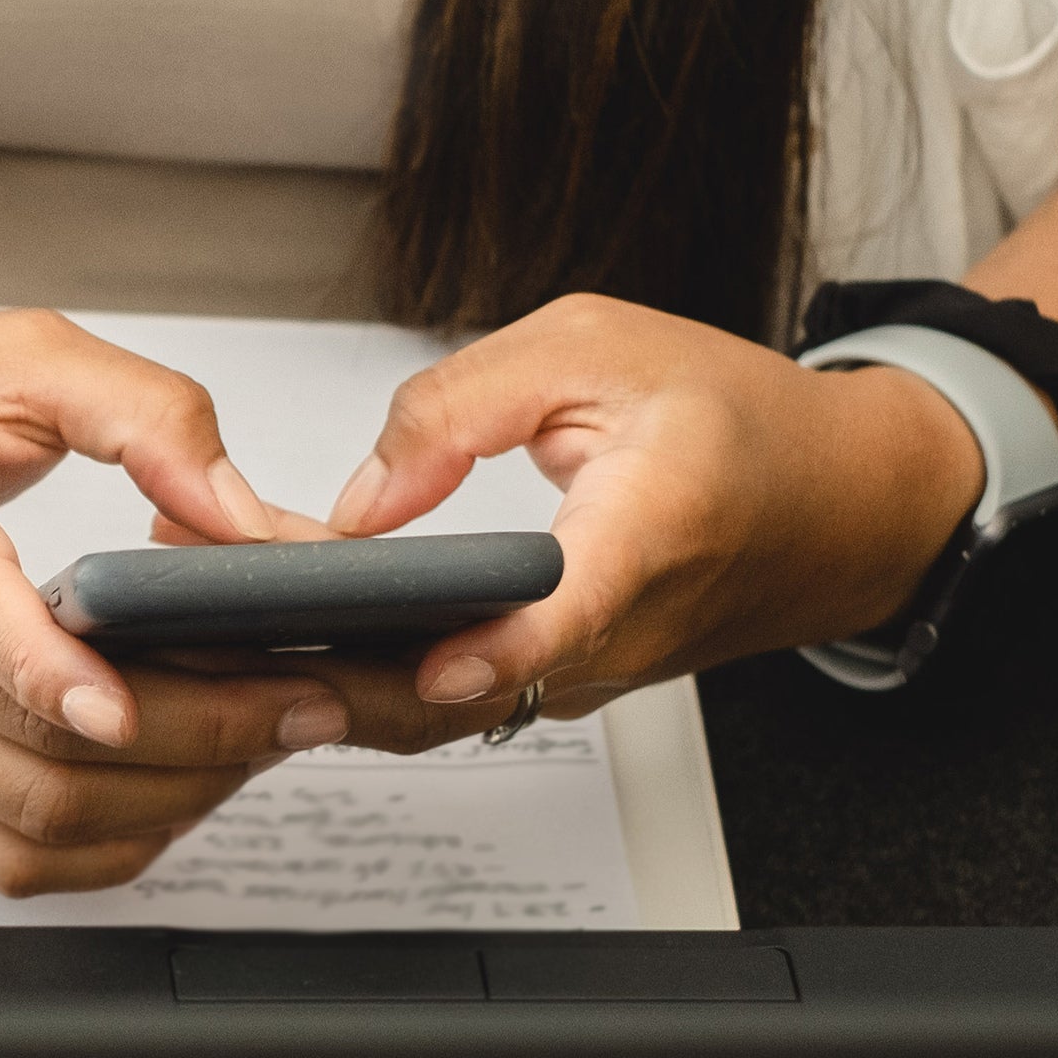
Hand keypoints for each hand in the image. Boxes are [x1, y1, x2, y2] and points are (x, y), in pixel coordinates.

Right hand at [0, 313, 351, 894]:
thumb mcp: (14, 354)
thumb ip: (147, 415)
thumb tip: (246, 519)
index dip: (36, 660)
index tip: (115, 698)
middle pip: (34, 731)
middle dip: (201, 731)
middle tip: (309, 697)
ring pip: (36, 810)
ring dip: (176, 793)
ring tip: (264, 738)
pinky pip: (11, 857)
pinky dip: (114, 845)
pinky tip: (178, 789)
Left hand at [293, 294, 987, 750]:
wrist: (835, 504)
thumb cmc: (732, 418)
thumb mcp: (596, 347)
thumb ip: (463, 403)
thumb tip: (365, 499)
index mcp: (649, 531)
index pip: (566, 613)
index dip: (490, 648)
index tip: (425, 658)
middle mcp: (619, 630)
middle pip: (470, 691)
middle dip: (338, 673)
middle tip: (222, 633)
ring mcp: (590, 675)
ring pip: (447, 711)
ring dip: (336, 681)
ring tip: (224, 628)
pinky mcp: (565, 688)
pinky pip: (457, 701)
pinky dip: (373, 678)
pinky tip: (294, 636)